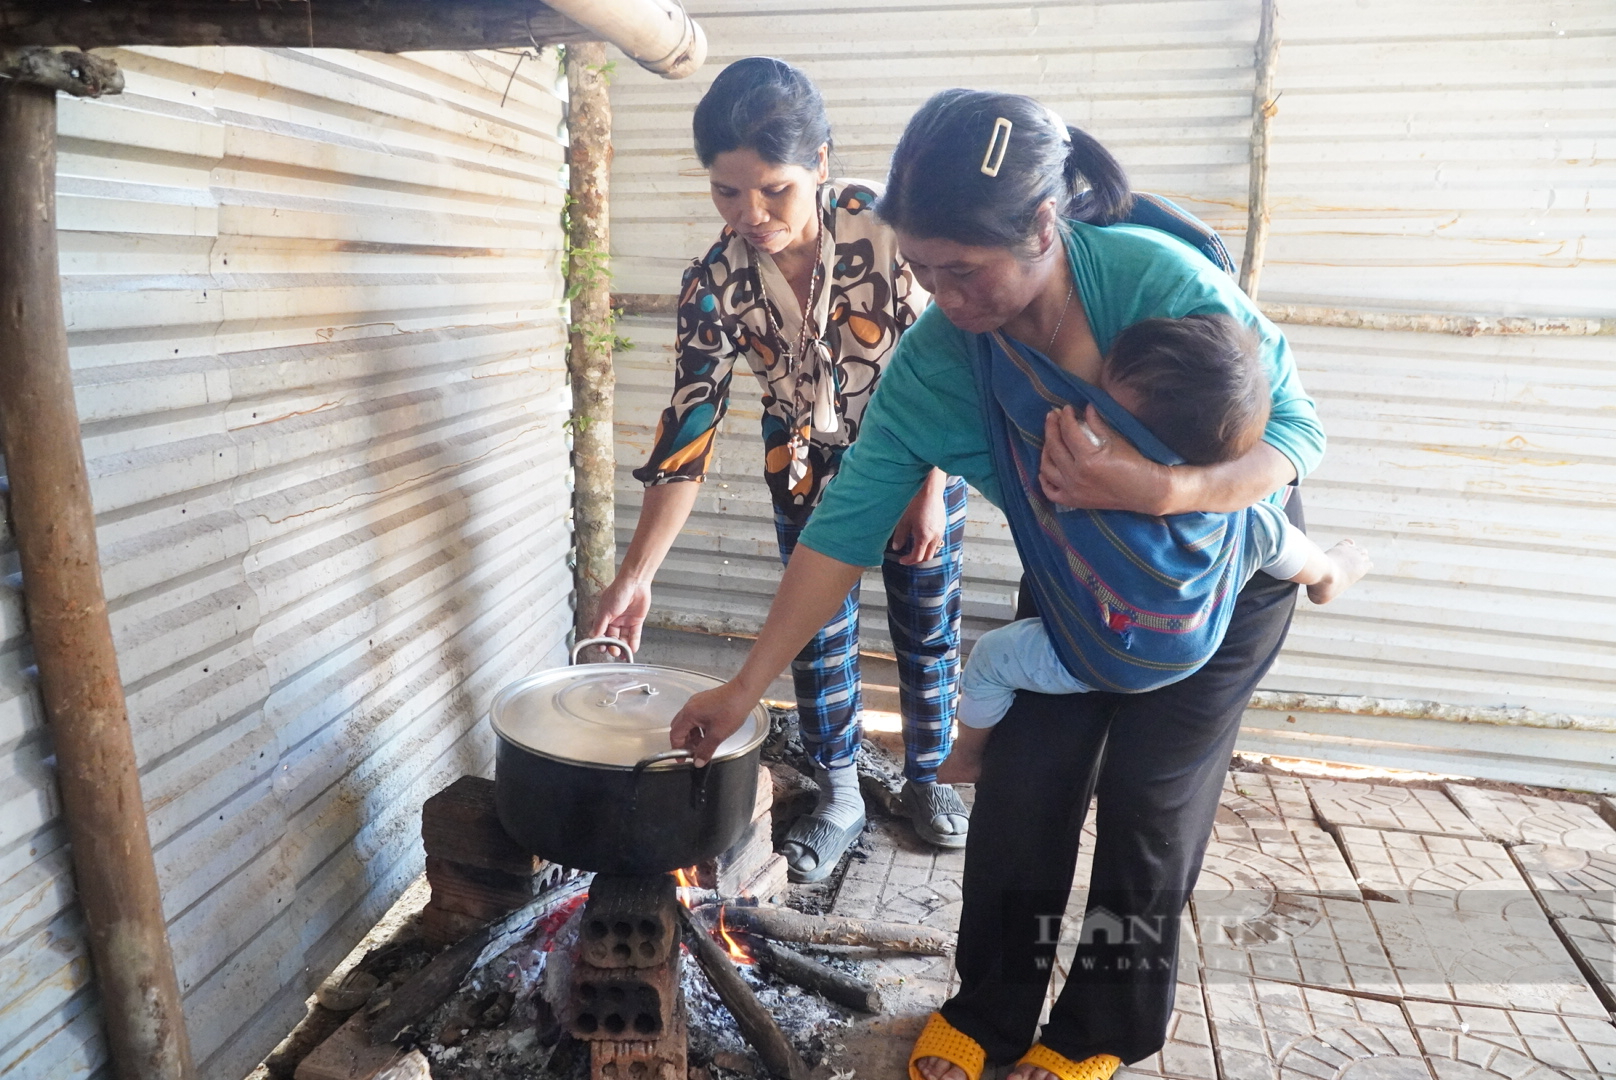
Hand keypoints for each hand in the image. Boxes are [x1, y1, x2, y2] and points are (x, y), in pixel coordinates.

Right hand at [589, 576, 652, 653]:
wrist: (635, 583)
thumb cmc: (618, 591)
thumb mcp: (605, 610)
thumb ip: (600, 625)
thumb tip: (592, 636)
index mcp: (604, 616)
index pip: (601, 633)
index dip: (601, 642)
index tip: (602, 648)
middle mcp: (615, 619)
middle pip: (613, 637)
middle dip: (613, 646)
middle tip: (614, 651)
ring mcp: (626, 621)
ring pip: (624, 638)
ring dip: (623, 647)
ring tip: (623, 654)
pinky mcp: (636, 621)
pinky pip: (634, 635)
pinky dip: (633, 643)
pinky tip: (632, 649)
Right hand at [669, 682, 760, 765]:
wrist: (744, 692)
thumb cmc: (732, 709)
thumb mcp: (717, 735)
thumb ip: (706, 750)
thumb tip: (698, 762)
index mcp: (689, 714)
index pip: (675, 735)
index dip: (677, 749)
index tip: (683, 759)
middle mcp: (690, 706)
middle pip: (680, 728)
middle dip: (685, 742)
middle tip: (693, 753)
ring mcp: (697, 702)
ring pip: (689, 723)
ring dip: (693, 735)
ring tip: (704, 745)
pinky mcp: (705, 701)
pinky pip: (697, 717)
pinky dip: (699, 728)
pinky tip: (709, 734)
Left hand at [888, 474, 948, 564]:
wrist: (929, 490)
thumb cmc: (915, 503)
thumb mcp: (904, 520)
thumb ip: (900, 536)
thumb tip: (896, 547)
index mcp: (924, 537)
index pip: (917, 557)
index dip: (908, 561)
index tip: (901, 560)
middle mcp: (935, 537)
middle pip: (928, 557)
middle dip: (917, 560)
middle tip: (908, 557)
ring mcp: (940, 531)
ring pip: (934, 549)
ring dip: (925, 552)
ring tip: (915, 548)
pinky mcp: (943, 525)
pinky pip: (937, 541)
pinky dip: (930, 544)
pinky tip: (922, 538)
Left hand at [1038, 404, 1169, 513]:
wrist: (1145, 491)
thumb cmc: (1134, 463)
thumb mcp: (1116, 440)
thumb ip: (1097, 423)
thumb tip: (1086, 407)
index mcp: (1088, 459)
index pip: (1069, 432)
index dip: (1066, 417)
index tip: (1066, 408)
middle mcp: (1076, 476)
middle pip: (1054, 447)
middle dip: (1052, 428)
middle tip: (1053, 416)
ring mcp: (1073, 490)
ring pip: (1047, 468)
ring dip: (1045, 451)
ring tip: (1050, 439)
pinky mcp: (1074, 501)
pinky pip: (1050, 492)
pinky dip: (1044, 480)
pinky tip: (1046, 469)